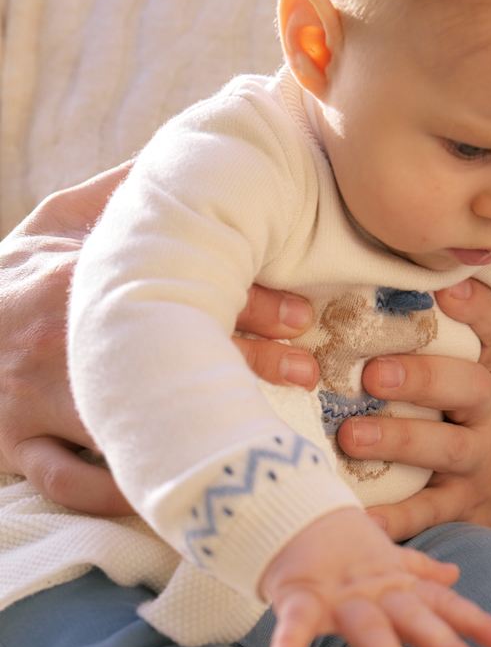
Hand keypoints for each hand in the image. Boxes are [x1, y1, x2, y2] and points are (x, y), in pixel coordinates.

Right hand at [0, 166, 319, 514]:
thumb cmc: (19, 274)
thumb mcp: (61, 220)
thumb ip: (127, 192)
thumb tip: (197, 152)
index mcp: (78, 275)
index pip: (176, 285)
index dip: (249, 300)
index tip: (302, 315)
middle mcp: (58, 335)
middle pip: (161, 349)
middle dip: (245, 358)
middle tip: (306, 368)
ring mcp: (33, 396)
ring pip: (125, 418)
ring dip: (199, 427)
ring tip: (264, 432)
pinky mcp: (15, 444)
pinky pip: (70, 483)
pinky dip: (120, 493)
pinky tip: (180, 488)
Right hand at [261, 508, 490, 646]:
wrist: (292, 509)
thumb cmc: (343, 544)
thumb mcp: (387, 559)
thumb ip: (420, 572)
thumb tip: (454, 576)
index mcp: (397, 584)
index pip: (441, 603)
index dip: (473, 620)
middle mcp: (376, 591)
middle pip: (414, 617)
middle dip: (442, 642)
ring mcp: (339, 595)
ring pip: (368, 629)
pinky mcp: (299, 596)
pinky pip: (294, 625)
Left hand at [338, 278, 490, 539]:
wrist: (480, 506)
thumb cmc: (439, 423)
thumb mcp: (441, 382)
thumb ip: (412, 344)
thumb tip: (339, 293)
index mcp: (478, 372)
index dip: (480, 310)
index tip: (446, 291)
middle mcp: (485, 415)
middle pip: (472, 387)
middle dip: (424, 377)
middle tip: (374, 375)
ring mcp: (477, 463)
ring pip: (449, 447)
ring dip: (400, 439)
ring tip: (350, 437)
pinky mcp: (461, 508)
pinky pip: (429, 511)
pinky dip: (397, 516)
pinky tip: (364, 518)